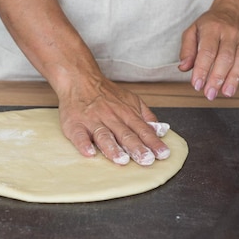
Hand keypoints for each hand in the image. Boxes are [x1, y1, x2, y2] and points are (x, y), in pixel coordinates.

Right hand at [56, 77, 170, 165]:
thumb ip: (145, 116)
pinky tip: (89, 153)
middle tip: (146, 160)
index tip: (163, 154)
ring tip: (121, 160)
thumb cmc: (106, 93)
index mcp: (126, 113)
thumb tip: (161, 131)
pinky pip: (79, 135)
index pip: (142, 130)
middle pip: (125, 134)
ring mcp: (92, 121)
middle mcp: (111, 117)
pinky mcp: (75, 124)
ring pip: (104, 135)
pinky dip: (83, 144)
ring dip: (113, 148)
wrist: (80, 79)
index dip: (153, 143)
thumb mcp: (131, 100)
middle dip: (137, 148)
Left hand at [178, 4, 238, 99]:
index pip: (207, 52)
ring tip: (227, 93)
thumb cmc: (211, 24)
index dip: (202, 69)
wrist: (234, 10)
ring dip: (234, 78)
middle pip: (225, 58)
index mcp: (212, 29)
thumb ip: (187, 49)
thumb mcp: (192, 30)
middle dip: (217, 78)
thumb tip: (184, 67)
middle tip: (210, 93)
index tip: (197, 84)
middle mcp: (229, 35)